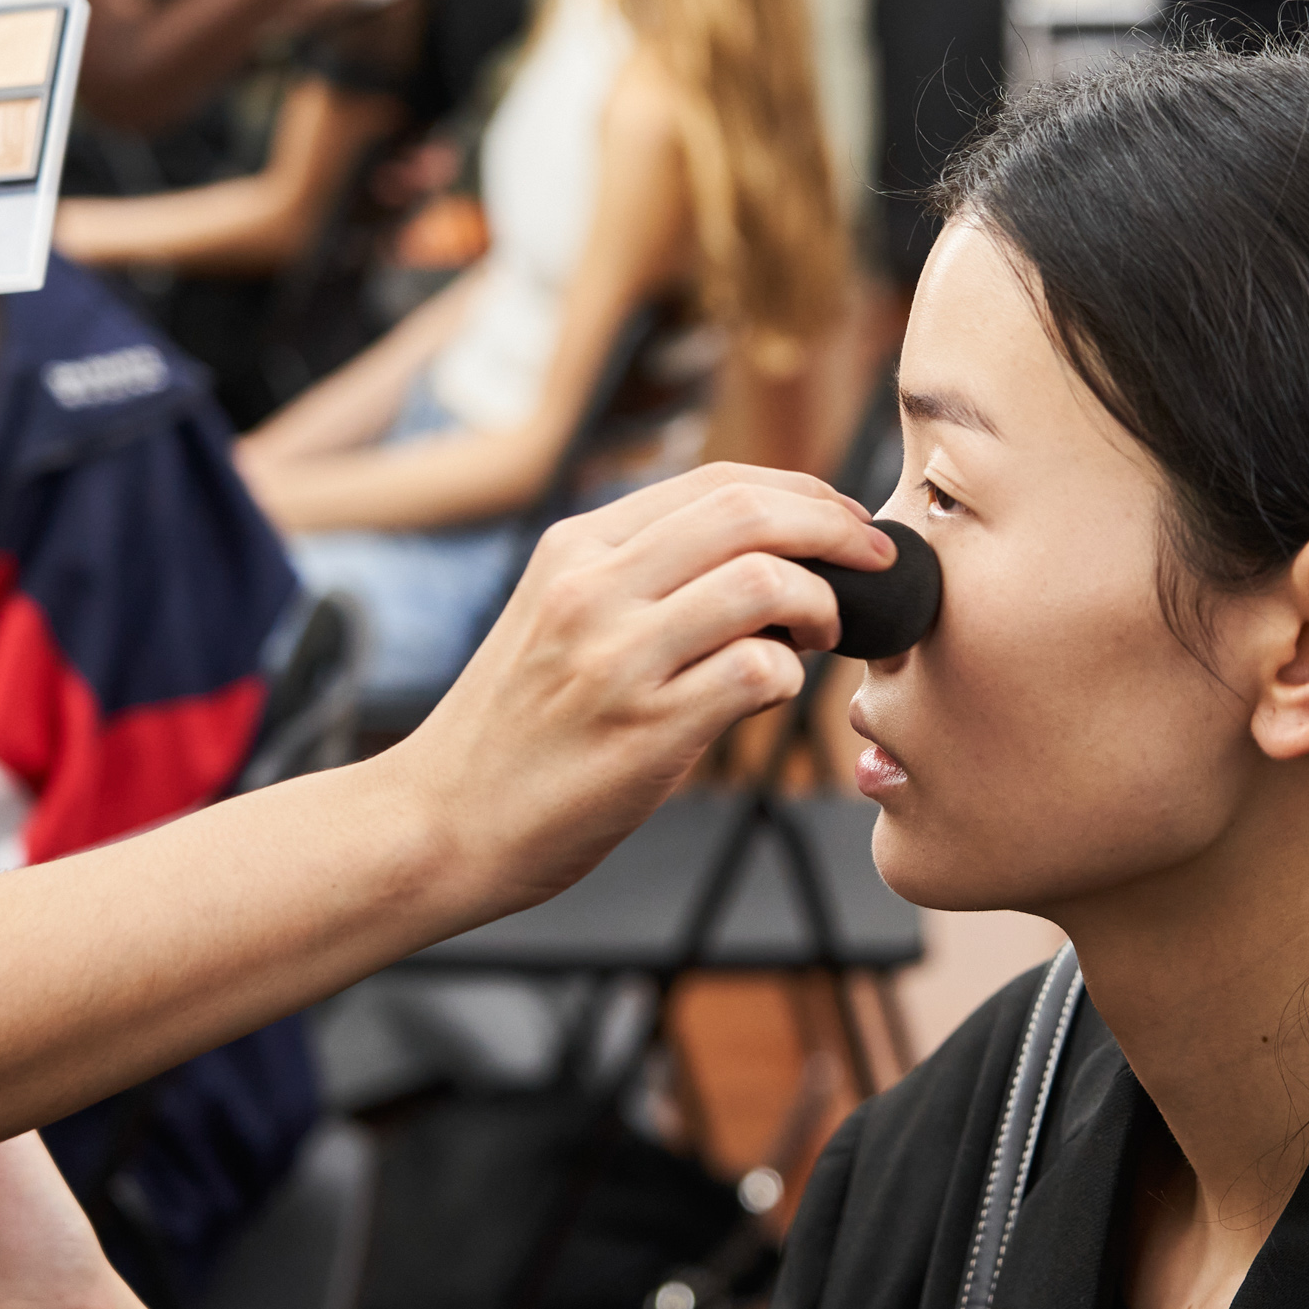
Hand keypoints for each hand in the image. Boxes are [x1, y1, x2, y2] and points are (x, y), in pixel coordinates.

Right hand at [390, 463, 892, 913]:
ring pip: (765, 583)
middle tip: (872, 561)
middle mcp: (593, 589)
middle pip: (750, 512)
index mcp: (574, 549)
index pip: (715, 483)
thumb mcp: (554, 620)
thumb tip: (756, 564)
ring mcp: (617, 658)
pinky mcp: (644, 730)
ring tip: (820, 636)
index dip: (801, 492)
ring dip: (820, 606)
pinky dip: (790, 679)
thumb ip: (637, 580)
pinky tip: (772, 694)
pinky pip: (759, 674)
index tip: (843, 522)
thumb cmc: (508, 735)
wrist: (435, 825)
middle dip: (835, 529)